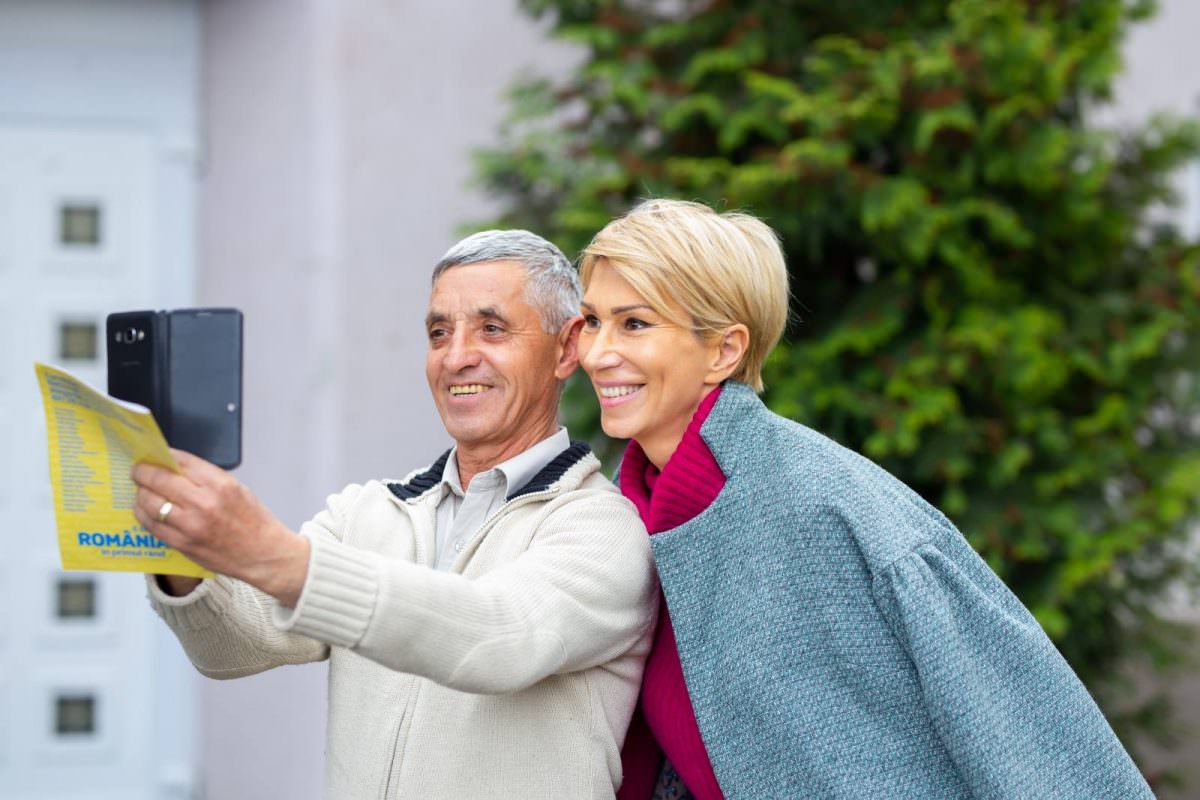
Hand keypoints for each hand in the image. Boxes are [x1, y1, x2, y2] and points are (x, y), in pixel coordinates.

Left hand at [132, 449, 309, 606]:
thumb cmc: (253, 520)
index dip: (162, 455)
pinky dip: (144, 514)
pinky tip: (145, 510)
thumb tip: (175, 468)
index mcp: (220, 484)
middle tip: (137, 470)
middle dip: (142, 472)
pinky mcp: (182, 544)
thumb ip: (206, 478)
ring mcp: (190, 526)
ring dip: (140, 494)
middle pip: (159, 479)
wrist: (263, 554)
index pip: (180, 461)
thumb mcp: (237, 488)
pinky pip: (152, 525)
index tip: (154, 454)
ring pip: (149, 503)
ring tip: (141, 491)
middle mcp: (204, 503)